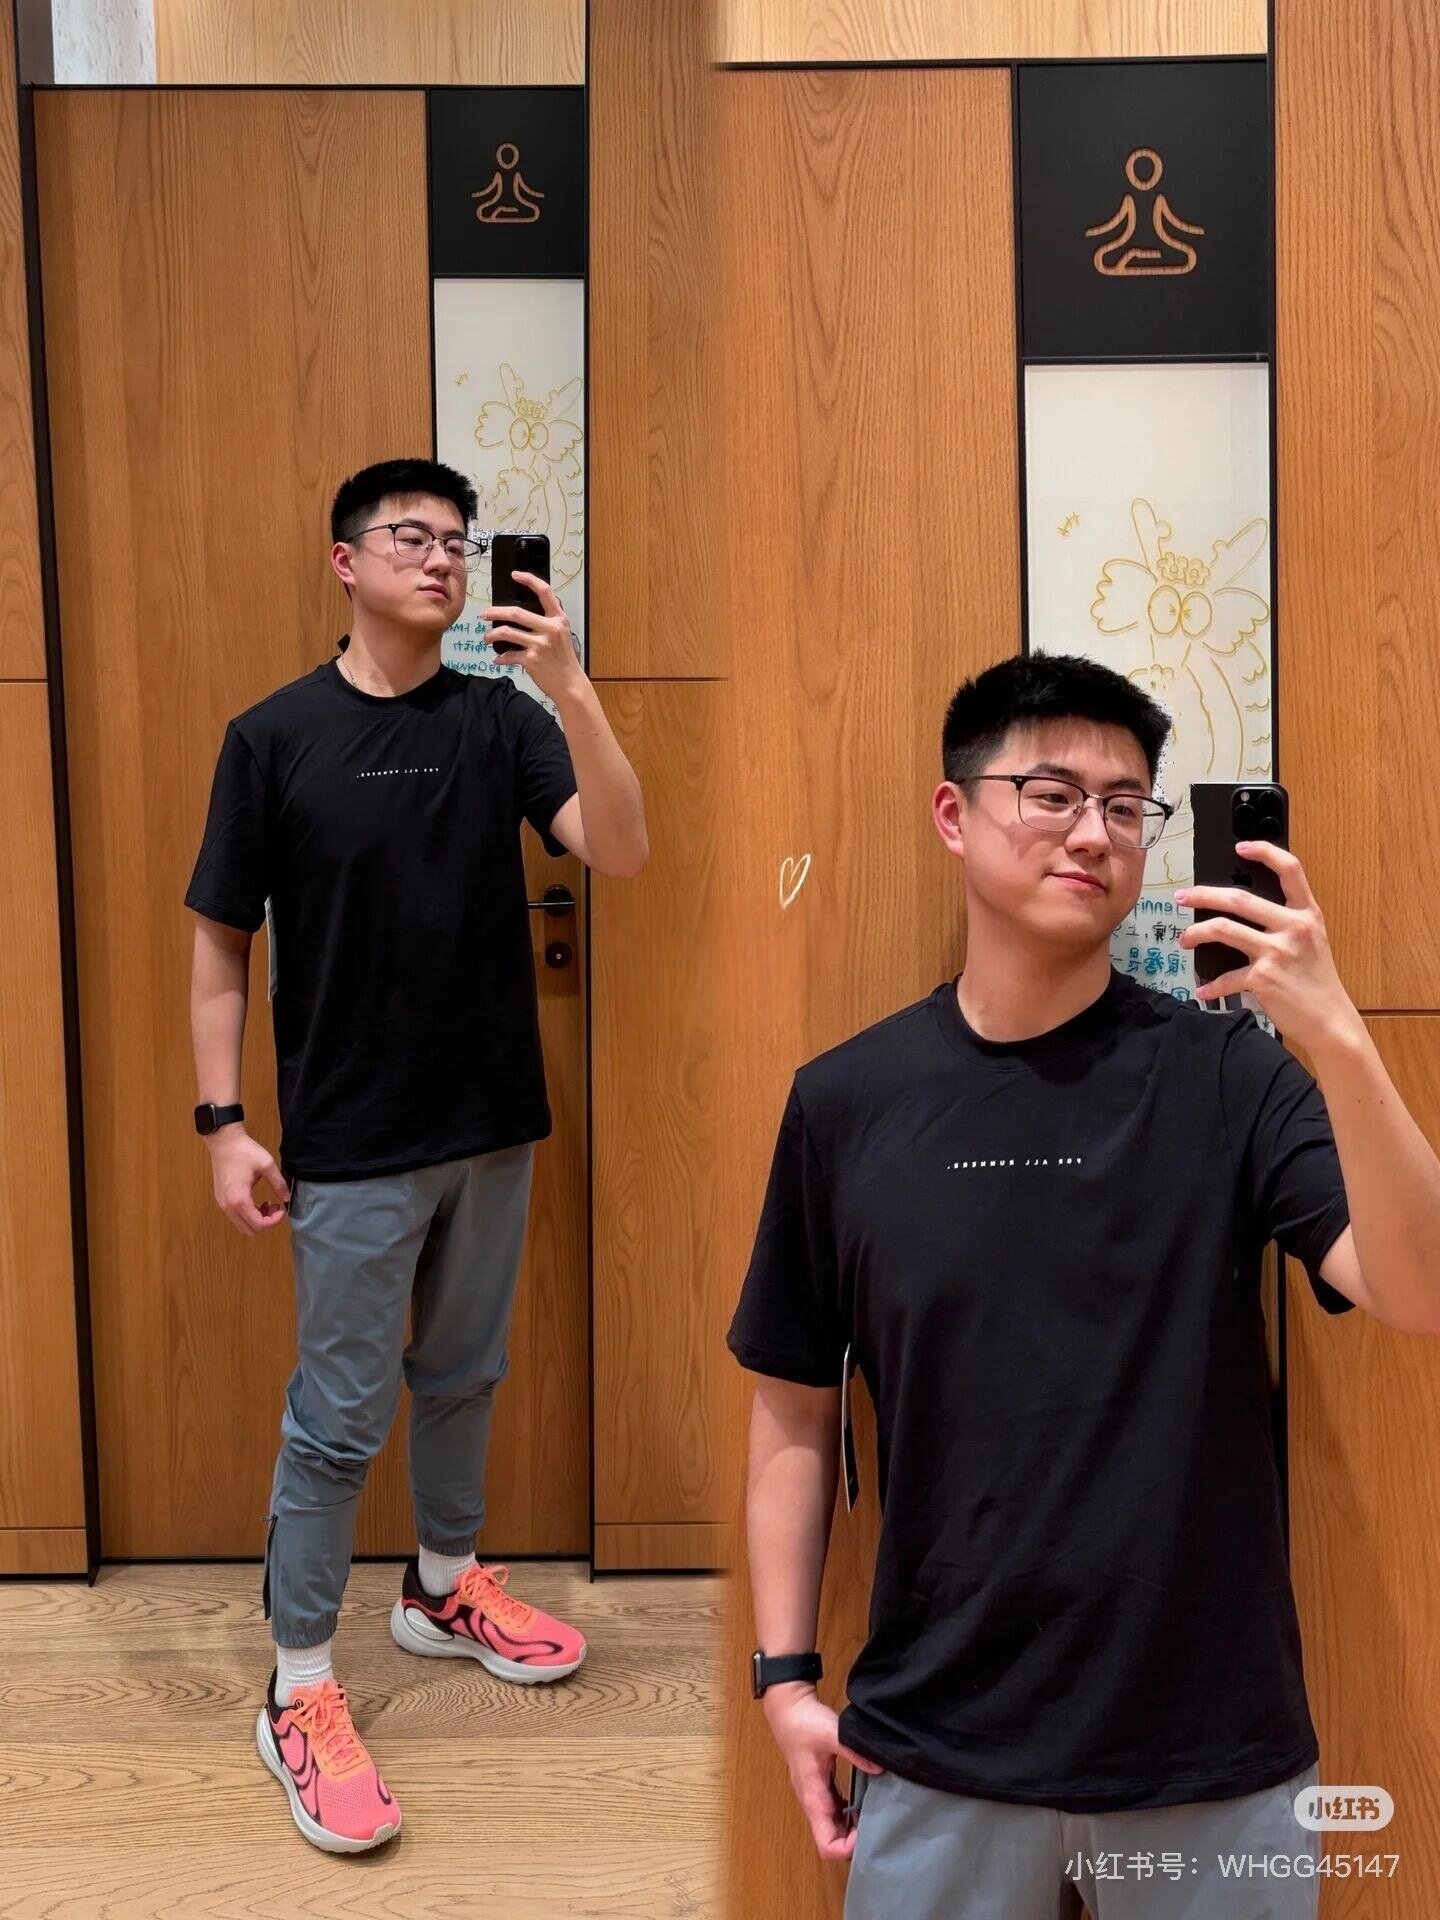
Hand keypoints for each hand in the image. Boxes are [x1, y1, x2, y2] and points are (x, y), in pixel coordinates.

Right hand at [206, 1128, 290, 1234]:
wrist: (224, 1141)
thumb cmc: (245, 1152)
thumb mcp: (267, 1165)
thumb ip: (279, 1184)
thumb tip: (287, 1199)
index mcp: (240, 1199)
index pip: (258, 1224)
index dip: (274, 1222)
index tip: (282, 1209)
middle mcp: (228, 1206)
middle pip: (249, 1230)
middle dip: (265, 1223)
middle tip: (274, 1207)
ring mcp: (222, 1203)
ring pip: (241, 1225)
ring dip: (256, 1220)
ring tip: (266, 1204)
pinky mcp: (220, 1199)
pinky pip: (235, 1217)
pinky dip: (247, 1215)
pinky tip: (255, 1201)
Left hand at [482, 573, 582, 699]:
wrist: (570, 684)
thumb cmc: (564, 660)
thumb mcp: (561, 635)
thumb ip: (547, 622)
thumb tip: (522, 614)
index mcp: (558, 619)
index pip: (544, 592)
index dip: (529, 580)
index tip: (515, 575)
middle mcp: (550, 629)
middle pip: (516, 613)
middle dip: (495, 612)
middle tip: (484, 614)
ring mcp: (540, 645)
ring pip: (507, 632)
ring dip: (492, 635)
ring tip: (486, 638)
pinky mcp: (532, 660)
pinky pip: (508, 655)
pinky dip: (500, 658)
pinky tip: (497, 659)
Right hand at [762, 1683, 884, 1860]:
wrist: (788, 1708)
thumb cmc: (805, 1723)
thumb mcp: (833, 1734)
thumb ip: (855, 1752)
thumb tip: (879, 1769)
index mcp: (813, 1798)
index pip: (826, 1844)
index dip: (847, 1848)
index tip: (867, 1830)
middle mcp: (813, 1802)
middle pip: (831, 1841)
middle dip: (854, 1841)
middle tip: (878, 1823)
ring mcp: (816, 1795)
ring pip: (833, 1828)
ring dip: (852, 1828)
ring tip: (875, 1813)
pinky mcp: (820, 1785)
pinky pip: (835, 1811)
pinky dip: (849, 1813)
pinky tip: (865, 1800)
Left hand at [1174, 841, 1361, 1051]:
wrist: (1330, 1020)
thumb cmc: (1317, 982)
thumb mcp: (1311, 941)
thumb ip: (1286, 922)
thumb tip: (1243, 910)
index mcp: (1307, 914)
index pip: (1290, 869)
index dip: (1265, 852)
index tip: (1240, 847)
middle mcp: (1293, 927)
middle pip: (1239, 898)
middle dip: (1203, 895)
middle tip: (1182, 897)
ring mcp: (1277, 952)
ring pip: (1223, 929)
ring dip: (1196, 933)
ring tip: (1185, 939)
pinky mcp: (1263, 978)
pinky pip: (1226, 977)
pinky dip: (1211, 985)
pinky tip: (1203, 989)